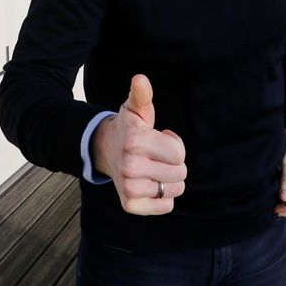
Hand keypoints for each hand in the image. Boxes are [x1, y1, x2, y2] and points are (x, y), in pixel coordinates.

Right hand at [91, 74, 186, 214]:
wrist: (105, 150)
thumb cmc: (129, 128)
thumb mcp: (136, 109)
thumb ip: (142, 94)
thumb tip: (140, 78)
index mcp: (136, 141)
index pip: (178, 154)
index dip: (174, 145)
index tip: (161, 138)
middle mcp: (131, 166)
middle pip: (180, 173)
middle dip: (173, 163)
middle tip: (156, 155)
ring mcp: (129, 188)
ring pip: (175, 189)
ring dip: (170, 179)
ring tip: (154, 168)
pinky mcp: (131, 204)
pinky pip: (166, 206)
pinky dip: (164, 197)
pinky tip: (151, 184)